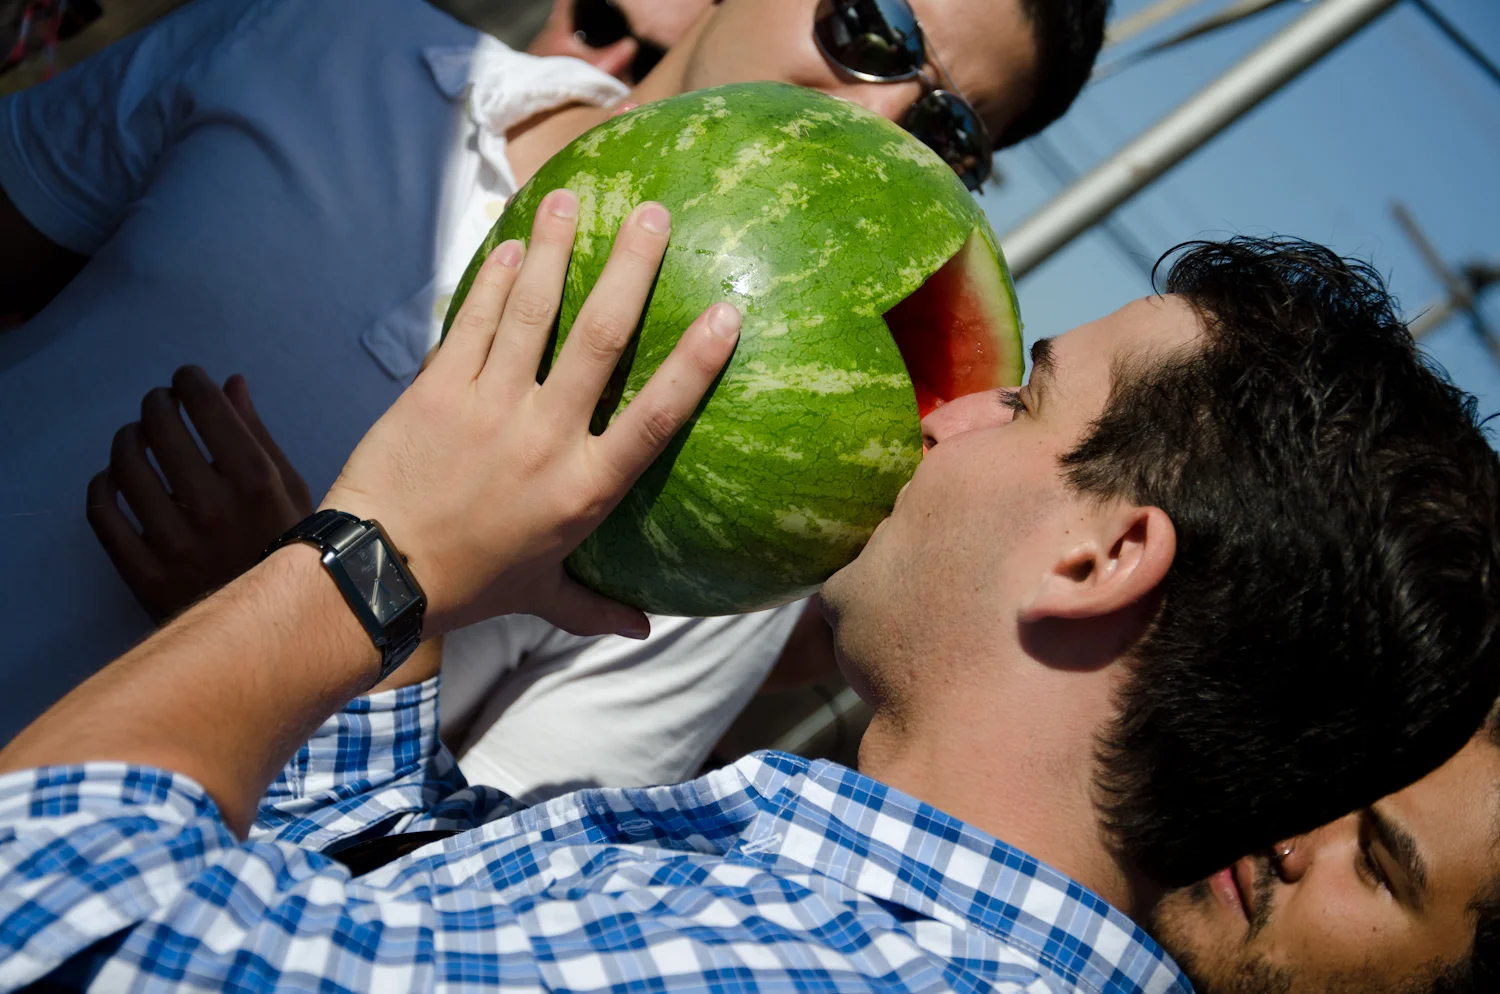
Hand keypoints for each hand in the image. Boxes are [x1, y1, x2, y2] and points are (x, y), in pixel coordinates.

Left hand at [87, 368, 312, 621]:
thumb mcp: (292, 490)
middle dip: (157, 403)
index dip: (189, 381)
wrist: (278, 631)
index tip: (186, 380)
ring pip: (125, 464)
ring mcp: (173, 541)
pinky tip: (113, 480)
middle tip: (160, 405)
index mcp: (256, 481)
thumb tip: (230, 383)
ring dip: (126, 439)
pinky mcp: (144, 572)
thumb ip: (259, 435)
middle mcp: (212, 505)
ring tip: (135, 438)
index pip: (206, 406)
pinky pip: (102, 514)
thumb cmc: (290, 548)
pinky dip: (101, 486)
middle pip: (160, 427)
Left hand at [322, 190, 739, 638]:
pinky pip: (471, 323)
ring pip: (531, 313)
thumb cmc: (470, 586)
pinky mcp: (437, 390)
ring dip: (553, 250)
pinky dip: (491, 281)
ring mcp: (489, 407)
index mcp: (583, 490)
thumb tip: (647, 632)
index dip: (693, 364)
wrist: (377, 577)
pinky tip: (509, 245)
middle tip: (654, 215)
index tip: (728, 314)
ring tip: (570, 198)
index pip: (654, 419)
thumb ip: (598, 606)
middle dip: (630, 269)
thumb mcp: (543, 597)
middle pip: (599, 340)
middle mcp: (544, 439)